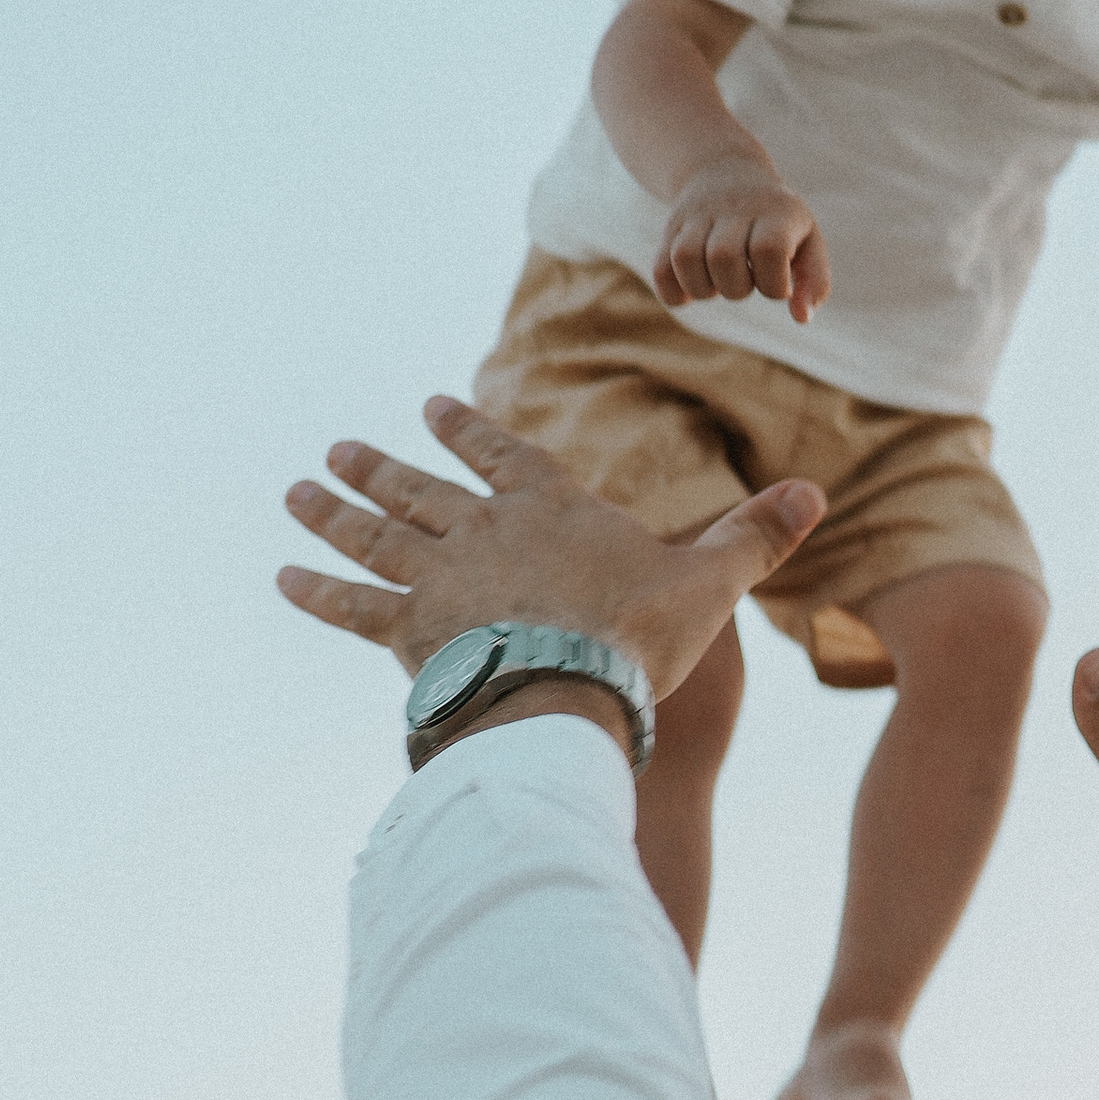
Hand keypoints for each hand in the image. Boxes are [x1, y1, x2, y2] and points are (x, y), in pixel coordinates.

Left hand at [278, 394, 823, 706]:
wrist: (569, 692)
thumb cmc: (638, 638)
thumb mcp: (708, 583)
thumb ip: (752, 535)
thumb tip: (814, 491)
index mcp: (550, 510)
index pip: (502, 455)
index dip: (467, 431)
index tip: (431, 406)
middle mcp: (483, 531)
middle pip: (421, 489)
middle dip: (379, 467)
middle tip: (336, 450)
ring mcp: (440, 576)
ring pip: (375, 533)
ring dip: (333, 510)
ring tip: (297, 490)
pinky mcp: (409, 629)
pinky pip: (353, 604)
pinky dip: (316, 590)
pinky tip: (284, 576)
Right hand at [655, 155, 830, 322]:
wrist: (725, 168)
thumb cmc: (777, 219)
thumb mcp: (808, 240)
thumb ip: (814, 281)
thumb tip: (801, 318)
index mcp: (774, 211)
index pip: (768, 249)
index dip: (773, 283)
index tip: (778, 285)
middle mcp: (733, 207)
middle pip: (723, 256)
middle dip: (736, 288)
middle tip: (746, 279)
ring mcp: (697, 215)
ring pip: (685, 259)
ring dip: (702, 289)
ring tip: (718, 283)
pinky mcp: (671, 228)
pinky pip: (661, 268)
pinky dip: (673, 292)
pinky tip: (692, 288)